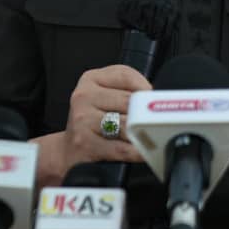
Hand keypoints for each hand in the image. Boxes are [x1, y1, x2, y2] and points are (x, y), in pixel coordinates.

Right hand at [35, 65, 151, 186]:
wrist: (66, 150)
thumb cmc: (92, 122)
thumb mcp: (103, 97)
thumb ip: (125, 91)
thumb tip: (156, 99)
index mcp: (90, 80)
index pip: (125, 75)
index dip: (145, 87)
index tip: (154, 98)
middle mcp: (84, 97)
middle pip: (128, 101)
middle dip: (147, 113)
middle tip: (161, 120)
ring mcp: (83, 120)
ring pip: (127, 124)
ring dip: (144, 133)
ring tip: (154, 136)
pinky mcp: (86, 144)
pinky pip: (121, 148)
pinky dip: (137, 152)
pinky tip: (144, 152)